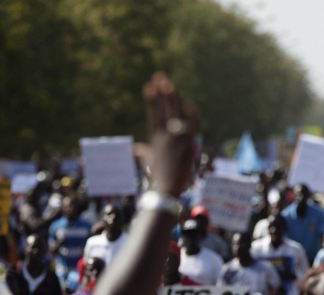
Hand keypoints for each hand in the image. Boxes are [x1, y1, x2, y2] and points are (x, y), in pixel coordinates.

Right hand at [142, 73, 197, 196]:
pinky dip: (189, 117)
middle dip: (161, 92)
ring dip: (171, 99)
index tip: (148, 85)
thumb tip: (134, 149)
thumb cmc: (158, 177)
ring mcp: (175, 140)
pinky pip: (189, 128)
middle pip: (163, 109)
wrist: (166, 190)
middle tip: (159, 76)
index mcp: (156, 138)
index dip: (151, 99)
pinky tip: (189, 104)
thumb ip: (142, 153)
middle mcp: (164, 136)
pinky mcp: (186, 146)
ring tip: (168, 83)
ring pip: (174, 114)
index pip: (153, 114)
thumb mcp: (149, 162)